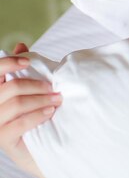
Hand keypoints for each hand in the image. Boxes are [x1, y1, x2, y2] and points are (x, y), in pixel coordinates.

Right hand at [0, 43, 60, 177]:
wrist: (40, 149)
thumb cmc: (34, 115)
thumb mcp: (30, 90)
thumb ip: (24, 70)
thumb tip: (20, 45)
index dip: (8, 63)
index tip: (28, 61)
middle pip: (10, 87)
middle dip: (37, 85)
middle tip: (55, 88)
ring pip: (16, 103)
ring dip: (41, 99)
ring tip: (58, 99)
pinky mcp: (2, 139)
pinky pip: (19, 123)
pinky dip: (37, 115)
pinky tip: (50, 112)